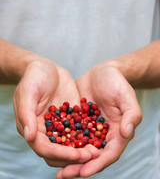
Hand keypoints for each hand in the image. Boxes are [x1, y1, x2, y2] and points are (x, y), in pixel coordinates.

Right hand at [13, 59, 99, 168]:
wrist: (47, 67)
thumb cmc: (34, 77)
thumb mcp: (28, 92)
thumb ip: (26, 113)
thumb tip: (29, 136)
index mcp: (32, 127)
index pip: (44, 148)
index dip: (60, 154)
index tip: (77, 155)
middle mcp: (46, 130)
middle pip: (58, 152)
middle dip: (74, 157)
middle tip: (91, 156)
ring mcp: (59, 124)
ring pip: (70, 144)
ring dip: (82, 150)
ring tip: (98, 151)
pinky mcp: (70, 117)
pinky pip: (79, 130)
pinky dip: (88, 136)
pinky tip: (100, 137)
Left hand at [57, 63, 141, 177]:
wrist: (102, 72)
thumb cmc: (117, 82)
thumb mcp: (126, 96)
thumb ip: (131, 114)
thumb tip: (126, 133)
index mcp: (117, 132)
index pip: (109, 153)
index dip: (97, 164)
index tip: (83, 172)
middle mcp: (103, 134)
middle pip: (91, 156)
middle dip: (78, 167)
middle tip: (63, 175)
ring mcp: (90, 128)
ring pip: (78, 148)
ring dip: (67, 159)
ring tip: (54, 168)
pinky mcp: (79, 121)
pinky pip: (70, 134)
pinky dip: (61, 142)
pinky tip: (49, 146)